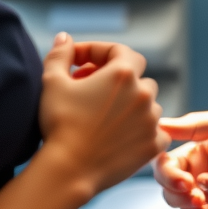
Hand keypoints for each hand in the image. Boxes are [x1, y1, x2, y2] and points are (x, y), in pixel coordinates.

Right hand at [37, 34, 168, 199]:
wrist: (69, 170)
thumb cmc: (60, 123)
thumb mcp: (52, 81)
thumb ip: (60, 54)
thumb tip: (64, 38)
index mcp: (123, 74)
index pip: (121, 51)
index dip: (99, 53)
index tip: (78, 64)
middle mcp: (143, 94)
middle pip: (137, 77)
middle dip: (116, 80)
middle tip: (89, 89)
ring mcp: (152, 121)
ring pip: (148, 104)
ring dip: (130, 105)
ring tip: (104, 115)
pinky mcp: (153, 145)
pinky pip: (155, 130)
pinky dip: (141, 130)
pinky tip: (119, 135)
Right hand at [154, 109, 207, 207]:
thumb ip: (195, 125)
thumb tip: (161, 125)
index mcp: (193, 149)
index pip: (164, 160)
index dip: (167, 171)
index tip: (183, 178)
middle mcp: (195, 170)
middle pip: (165, 184)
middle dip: (173, 190)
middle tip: (193, 193)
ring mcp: (205, 190)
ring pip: (177, 201)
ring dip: (183, 204)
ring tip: (202, 203)